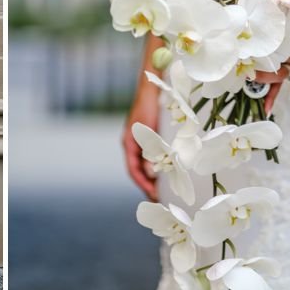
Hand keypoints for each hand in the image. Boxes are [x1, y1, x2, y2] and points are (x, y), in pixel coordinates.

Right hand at [122, 80, 159, 196]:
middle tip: (157, 199)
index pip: (133, 170)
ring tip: (159, 191)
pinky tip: (161, 174)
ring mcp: (138, 142)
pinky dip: (154, 168)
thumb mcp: (148, 133)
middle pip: (137, 170)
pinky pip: (148, 158)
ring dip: (150, 178)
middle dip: (146, 185)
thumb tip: (152, 173)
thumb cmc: (148, 108)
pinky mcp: (146, 139)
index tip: (152, 195)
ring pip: (142, 165)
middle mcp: (131, 145)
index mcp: (128, 144)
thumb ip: (149, 153)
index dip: (142, 183)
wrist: (151, 90)